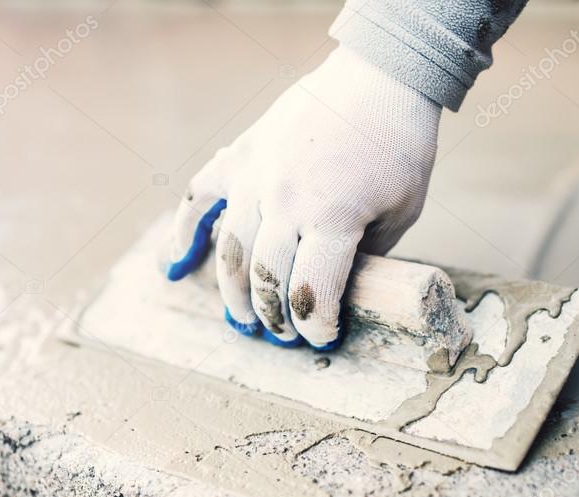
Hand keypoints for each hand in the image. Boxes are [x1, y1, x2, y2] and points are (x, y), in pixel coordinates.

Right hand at [166, 47, 440, 348]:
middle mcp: (286, 200)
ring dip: (233, 294)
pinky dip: (184, 233)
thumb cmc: (399, 144)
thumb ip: (368, 254)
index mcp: (334, 216)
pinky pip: (198, 198)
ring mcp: (256, 176)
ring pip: (229, 251)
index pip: (311, 293)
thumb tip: (341, 290)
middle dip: (273, 318)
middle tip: (282, 335)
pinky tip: (176, 265)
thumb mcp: (403, 209)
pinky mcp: (240, 155)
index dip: (315, 326)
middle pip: (265, 279)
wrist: (379, 75)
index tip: (321, 338)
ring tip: (243, 318)